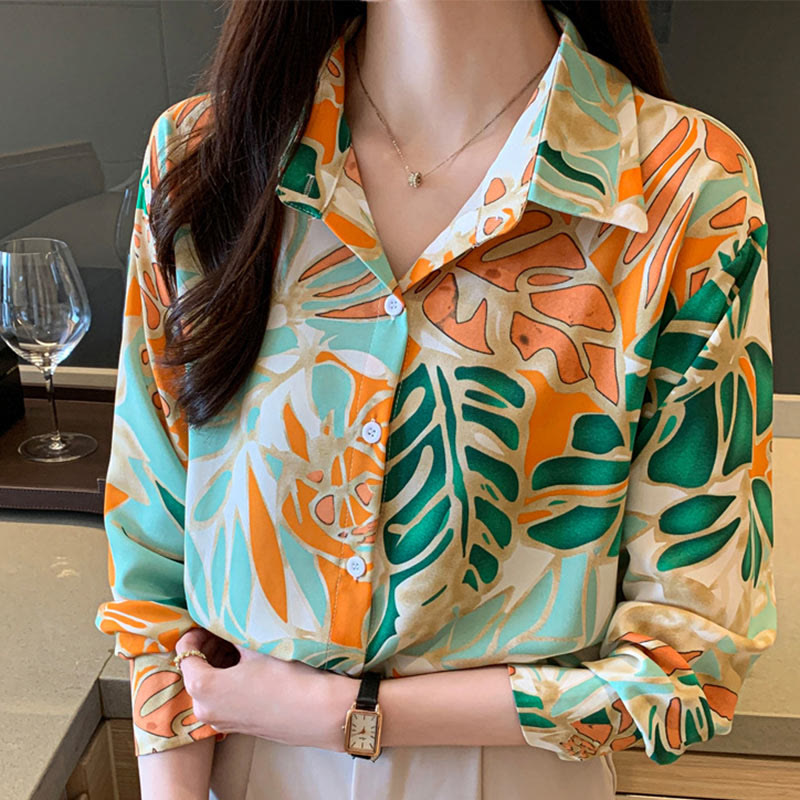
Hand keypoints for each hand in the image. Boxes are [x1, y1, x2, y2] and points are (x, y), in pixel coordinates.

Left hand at [174, 628, 355, 751]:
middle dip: (208, 647)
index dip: (197, 632)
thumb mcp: (256, 646)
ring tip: (241, 644)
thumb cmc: (287, 677)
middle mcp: (205, 709)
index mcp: (203, 688)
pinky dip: (228, 680)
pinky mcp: (237, 726)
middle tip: (227, 629)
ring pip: (209, 684)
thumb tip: (222, 619)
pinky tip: (250, 666)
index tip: (211, 622)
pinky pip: (221, 697)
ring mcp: (221, 721)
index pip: (185, 652)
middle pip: (195, 669)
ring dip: (219, 663)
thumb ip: (231, 632)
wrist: (318, 712)